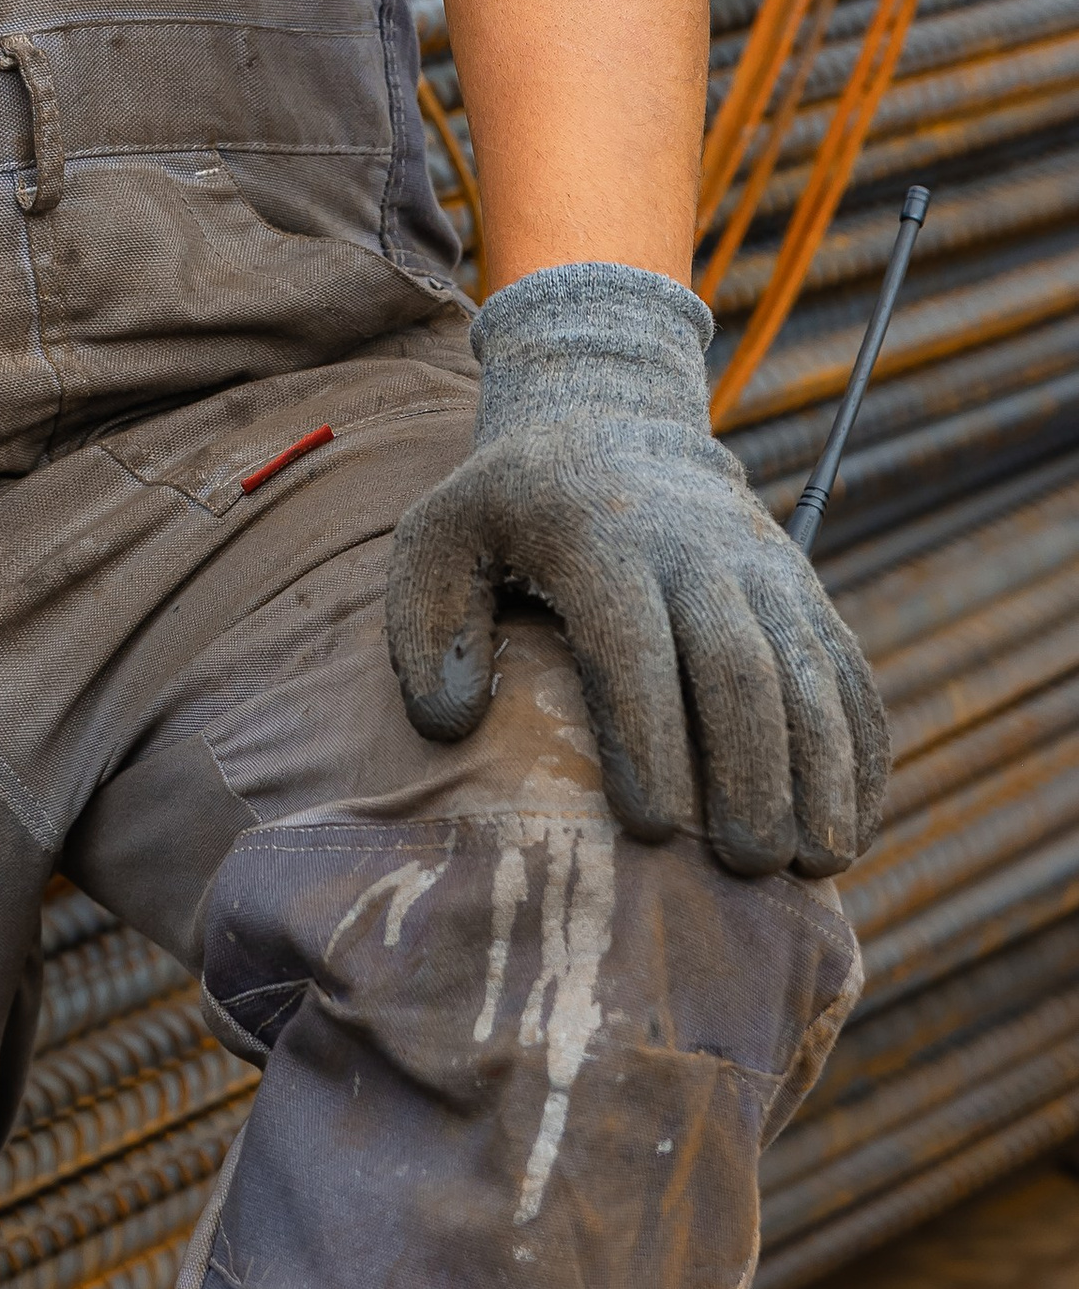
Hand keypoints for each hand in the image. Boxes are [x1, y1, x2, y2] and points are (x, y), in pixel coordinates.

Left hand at [386, 261, 887, 878]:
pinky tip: (852, 826)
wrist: (613, 420)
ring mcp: (762, 567)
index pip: (635, 643)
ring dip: (823, 772)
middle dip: (751, 773)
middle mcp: (695, 548)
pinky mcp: (804, 589)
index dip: (650, 737)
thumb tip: (449, 726)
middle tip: (744, 867)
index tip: (652, 830)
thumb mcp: (439, 536)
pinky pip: (850, 671)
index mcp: (598, 537)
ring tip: (812, 864)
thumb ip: (427, 627)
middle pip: (741, 666)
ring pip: (810, 671)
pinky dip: (861, 750)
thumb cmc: (512, 510)